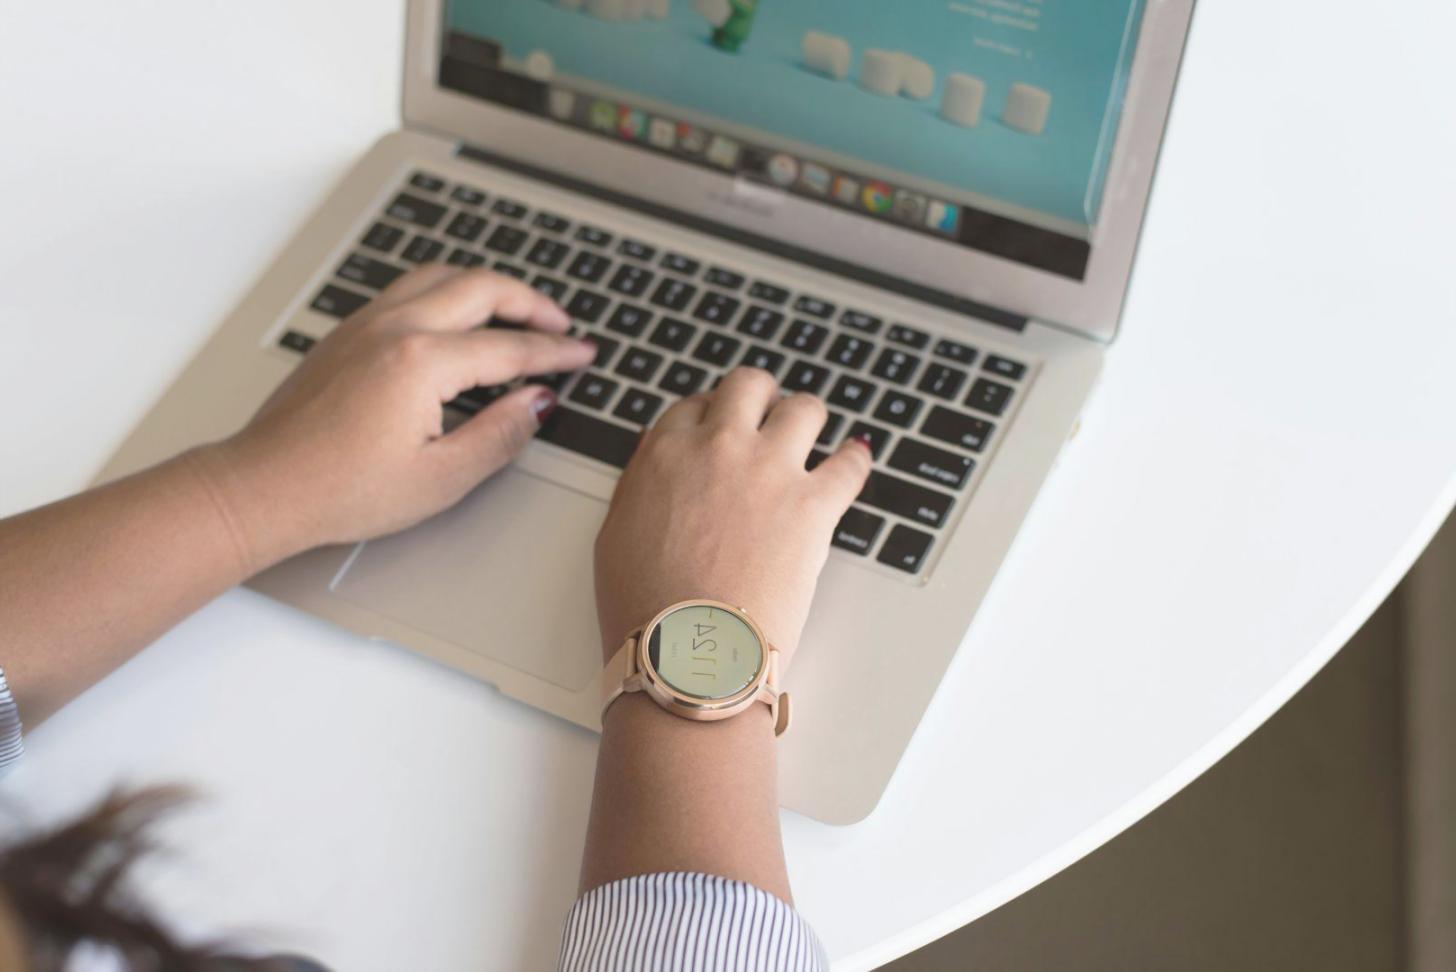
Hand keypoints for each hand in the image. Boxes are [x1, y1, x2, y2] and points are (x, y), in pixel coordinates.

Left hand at [196, 265, 595, 571]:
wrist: (263, 487)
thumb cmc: (340, 490)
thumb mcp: (440, 479)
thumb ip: (499, 434)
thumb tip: (537, 403)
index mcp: (422, 363)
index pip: (510, 347)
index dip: (555, 352)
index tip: (582, 355)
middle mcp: (394, 329)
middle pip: (480, 288)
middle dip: (530, 302)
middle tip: (560, 324)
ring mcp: (365, 325)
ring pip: (441, 276)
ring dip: (487, 286)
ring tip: (516, 308)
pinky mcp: (346, 333)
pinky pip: (409, 290)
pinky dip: (448, 291)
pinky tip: (458, 315)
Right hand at [594, 367, 872, 669]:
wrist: (689, 652)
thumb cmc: (646, 609)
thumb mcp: (614, 536)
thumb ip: (639, 487)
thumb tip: (655, 464)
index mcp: (666, 453)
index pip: (693, 406)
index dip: (710, 414)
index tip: (719, 425)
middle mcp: (719, 448)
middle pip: (749, 386)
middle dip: (761, 397)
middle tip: (768, 414)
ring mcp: (769, 472)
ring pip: (805, 408)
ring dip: (808, 418)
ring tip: (812, 434)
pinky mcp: (813, 505)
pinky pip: (850, 463)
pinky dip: (855, 460)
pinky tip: (853, 462)